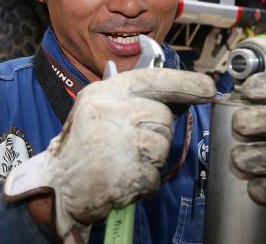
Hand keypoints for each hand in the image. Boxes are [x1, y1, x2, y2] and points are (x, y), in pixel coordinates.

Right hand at [3, 68, 215, 241]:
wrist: (58, 186)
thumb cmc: (83, 146)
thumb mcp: (99, 109)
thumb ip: (132, 99)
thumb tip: (179, 97)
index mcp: (105, 92)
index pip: (154, 79)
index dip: (185, 83)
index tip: (207, 87)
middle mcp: (112, 112)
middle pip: (163, 117)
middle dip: (156, 132)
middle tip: (129, 143)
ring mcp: (120, 142)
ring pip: (163, 145)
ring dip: (150, 158)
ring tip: (122, 160)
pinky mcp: (127, 172)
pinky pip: (155, 174)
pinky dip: (144, 181)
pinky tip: (122, 177)